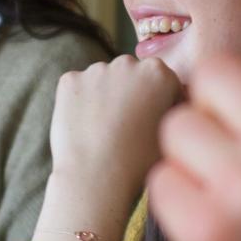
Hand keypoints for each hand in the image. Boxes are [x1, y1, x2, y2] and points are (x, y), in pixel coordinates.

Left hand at [49, 55, 183, 193]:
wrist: (96, 177)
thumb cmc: (140, 162)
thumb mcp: (172, 133)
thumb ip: (169, 108)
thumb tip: (162, 104)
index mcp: (159, 72)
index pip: (162, 80)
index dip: (159, 101)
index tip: (151, 121)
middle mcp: (128, 62)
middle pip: (131, 74)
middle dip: (130, 92)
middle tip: (125, 126)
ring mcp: (95, 69)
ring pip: (102, 80)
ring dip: (104, 96)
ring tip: (102, 131)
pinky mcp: (69, 80)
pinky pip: (77, 88)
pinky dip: (79, 102)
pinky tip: (83, 127)